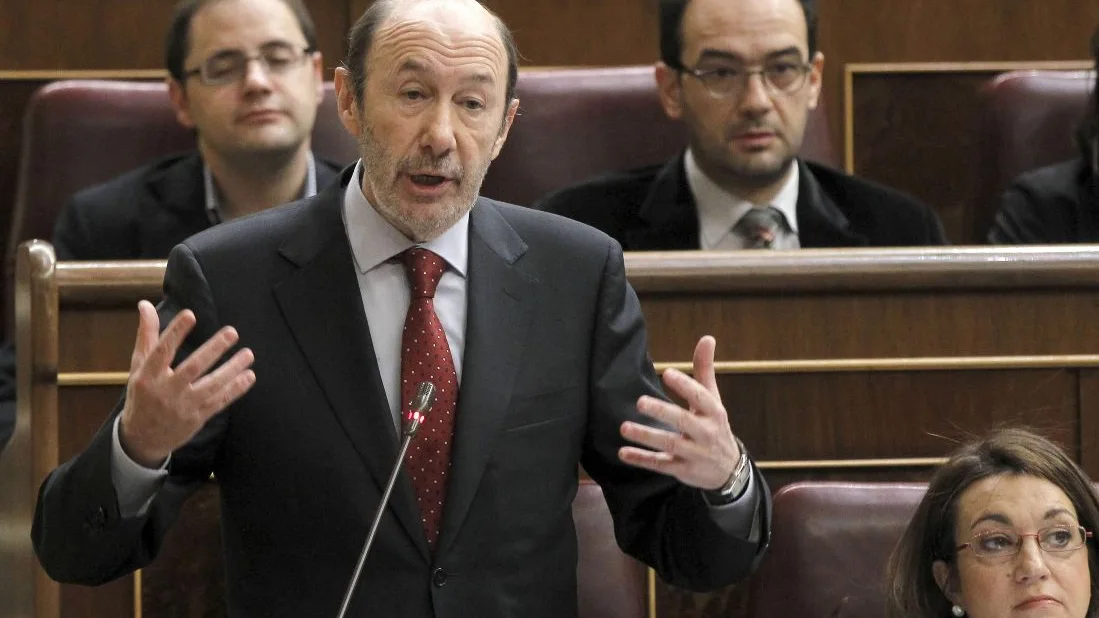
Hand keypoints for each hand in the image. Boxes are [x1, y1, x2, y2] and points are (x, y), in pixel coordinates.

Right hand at [118, 300, 255, 467]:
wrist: (142, 438)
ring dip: (232, 369)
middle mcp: (166, 391)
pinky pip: (219, 401)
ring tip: (248, 354)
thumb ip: (146, 336)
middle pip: (192, 368)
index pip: (161, 351)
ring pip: (211, 386)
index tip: (190, 314)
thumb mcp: (139, 366)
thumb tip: (145, 304)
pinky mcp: (197, 417)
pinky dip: (235, 389)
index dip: (175, 333)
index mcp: (148, 376)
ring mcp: (183, 406)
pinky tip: (249, 375)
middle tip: (232, 332)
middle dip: (213, 350)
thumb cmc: (142, 395)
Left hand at [618, 335, 740, 489]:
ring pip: (669, 445)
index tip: (667, 373)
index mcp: (713, 412)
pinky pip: (661, 465)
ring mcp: (694, 454)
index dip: (685, 386)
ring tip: (624, 427)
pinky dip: (642, 459)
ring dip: (646, 436)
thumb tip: (707, 338)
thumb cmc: (715, 426)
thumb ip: (704, 370)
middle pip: (683, 422)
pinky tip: (623, 453)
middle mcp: (705, 433)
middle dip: (662, 412)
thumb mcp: (714, 399)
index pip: (701, 397)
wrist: (729, 470)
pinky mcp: (683, 470)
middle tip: (640, 402)